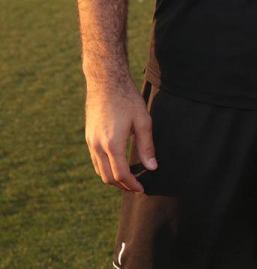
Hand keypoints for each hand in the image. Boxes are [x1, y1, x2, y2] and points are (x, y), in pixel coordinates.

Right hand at [84, 77, 156, 192]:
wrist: (105, 83)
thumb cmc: (128, 99)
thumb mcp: (143, 121)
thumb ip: (147, 146)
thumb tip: (152, 167)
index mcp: (112, 144)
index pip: (121, 174)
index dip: (132, 184)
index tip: (142, 189)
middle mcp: (97, 146)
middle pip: (107, 177)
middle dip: (122, 185)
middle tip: (136, 187)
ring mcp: (90, 142)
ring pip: (99, 171)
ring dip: (113, 179)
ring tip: (128, 180)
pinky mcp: (88, 138)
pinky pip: (95, 161)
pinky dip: (105, 169)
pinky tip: (116, 166)